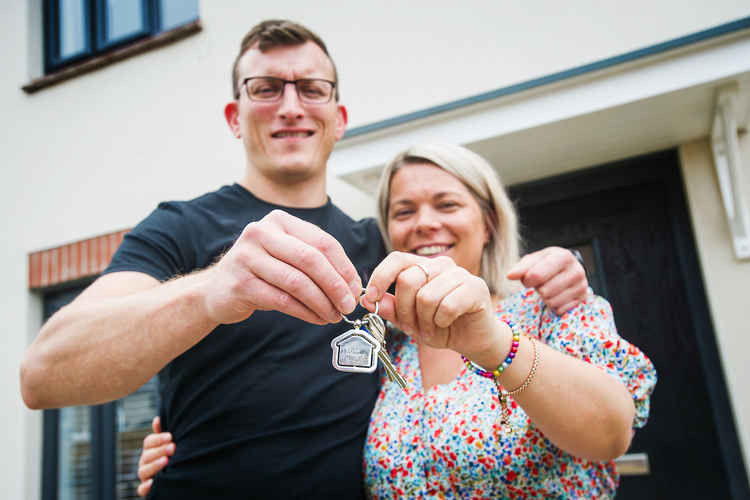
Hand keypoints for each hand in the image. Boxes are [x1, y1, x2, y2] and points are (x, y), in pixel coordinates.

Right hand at [136, 417, 173, 496]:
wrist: (178, 476)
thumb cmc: (172, 455)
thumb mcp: (168, 443)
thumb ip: (163, 433)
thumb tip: (157, 419)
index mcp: (150, 450)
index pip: (148, 442)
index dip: (158, 439)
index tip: (170, 436)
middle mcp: (145, 462)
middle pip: (146, 455)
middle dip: (160, 450)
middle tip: (173, 447)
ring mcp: (145, 476)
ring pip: (143, 471)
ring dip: (154, 465)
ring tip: (166, 461)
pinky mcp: (146, 489)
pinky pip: (141, 489)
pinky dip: (145, 487)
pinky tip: (153, 482)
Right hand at [202, 210, 361, 325]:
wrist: (217, 289)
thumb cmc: (261, 272)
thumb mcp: (287, 257)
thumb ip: (316, 262)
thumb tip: (352, 284)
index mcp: (279, 221)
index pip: (322, 241)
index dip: (344, 266)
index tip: (355, 288)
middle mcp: (261, 233)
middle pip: (311, 260)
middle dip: (335, 286)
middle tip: (348, 305)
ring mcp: (247, 257)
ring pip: (297, 282)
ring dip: (321, 303)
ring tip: (333, 316)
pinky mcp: (240, 284)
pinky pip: (282, 301)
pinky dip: (305, 312)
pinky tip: (316, 318)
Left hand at [362, 252, 505, 360]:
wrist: (474, 340)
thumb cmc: (441, 326)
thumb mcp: (409, 320)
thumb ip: (390, 308)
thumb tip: (367, 299)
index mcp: (424, 267)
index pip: (397, 259)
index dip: (381, 277)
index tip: (372, 298)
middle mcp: (442, 265)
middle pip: (408, 280)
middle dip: (405, 311)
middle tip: (413, 328)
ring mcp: (460, 274)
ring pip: (426, 296)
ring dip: (426, 321)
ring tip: (433, 329)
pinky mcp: (476, 287)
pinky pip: (447, 305)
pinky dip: (442, 322)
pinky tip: (447, 324)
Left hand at [506, 247, 587, 314]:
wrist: (567, 269)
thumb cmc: (546, 264)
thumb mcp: (533, 261)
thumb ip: (521, 268)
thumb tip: (510, 276)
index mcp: (563, 256)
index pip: (536, 275)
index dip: (527, 280)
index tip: (528, 278)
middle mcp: (577, 270)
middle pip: (544, 291)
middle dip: (538, 289)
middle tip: (542, 283)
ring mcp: (582, 286)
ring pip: (552, 302)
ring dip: (545, 298)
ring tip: (550, 288)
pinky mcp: (582, 300)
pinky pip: (560, 310)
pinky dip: (554, 306)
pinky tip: (557, 296)